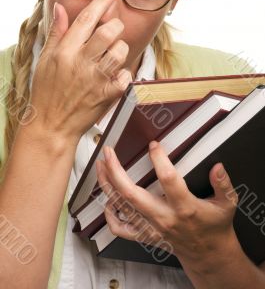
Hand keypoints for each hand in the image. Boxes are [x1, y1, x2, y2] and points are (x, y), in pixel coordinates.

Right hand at [27, 0, 131, 143]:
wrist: (52, 125)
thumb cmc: (47, 91)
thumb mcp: (46, 59)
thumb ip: (57, 33)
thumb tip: (60, 8)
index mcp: (65, 51)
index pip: (86, 18)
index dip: (101, 1)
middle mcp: (81, 63)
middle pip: (109, 32)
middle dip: (115, 25)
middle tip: (112, 29)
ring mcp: (96, 80)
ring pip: (120, 52)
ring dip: (120, 49)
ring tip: (112, 55)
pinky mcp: (107, 96)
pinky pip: (126, 77)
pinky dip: (124, 74)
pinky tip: (115, 76)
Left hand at [96, 141, 239, 269]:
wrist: (208, 254)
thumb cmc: (215, 226)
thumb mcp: (226, 204)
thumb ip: (223, 185)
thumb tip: (217, 167)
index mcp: (184, 207)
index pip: (168, 179)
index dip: (159, 159)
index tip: (154, 145)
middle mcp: (164, 218)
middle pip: (132, 194)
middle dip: (115, 171)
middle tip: (108, 152)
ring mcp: (151, 228)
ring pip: (122, 207)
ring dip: (107, 185)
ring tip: (101, 166)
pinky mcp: (145, 235)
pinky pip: (120, 228)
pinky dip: (109, 214)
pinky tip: (107, 199)